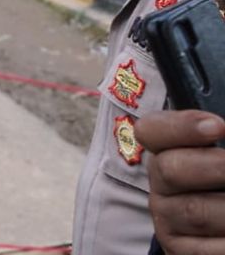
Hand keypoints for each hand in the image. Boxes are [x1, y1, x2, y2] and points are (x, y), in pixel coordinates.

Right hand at [135, 110, 224, 250]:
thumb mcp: (222, 164)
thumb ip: (221, 150)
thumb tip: (224, 129)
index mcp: (170, 153)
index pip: (151, 131)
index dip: (181, 126)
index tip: (218, 126)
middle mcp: (162, 186)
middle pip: (170, 168)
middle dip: (213, 166)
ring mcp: (168, 221)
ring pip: (196, 211)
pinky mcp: (178, 251)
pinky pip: (207, 249)